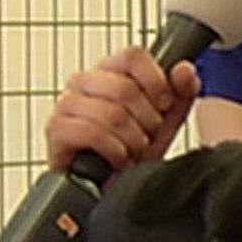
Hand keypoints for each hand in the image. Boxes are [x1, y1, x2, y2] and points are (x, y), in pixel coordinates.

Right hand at [44, 48, 200, 171]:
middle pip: (125, 88)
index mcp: (111, 70)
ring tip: (134, 149)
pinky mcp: (56, 129)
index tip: (164, 103)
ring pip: (111, 113)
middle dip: (147, 120)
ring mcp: (67, 103)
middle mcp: (85, 81)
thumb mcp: (167, 119)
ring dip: (132, 139)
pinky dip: (114, 150)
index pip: (133, 55)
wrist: (112, 185)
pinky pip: (92, 133)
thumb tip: (185, 70)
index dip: (156, 80)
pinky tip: (118, 157)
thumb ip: (182, 91)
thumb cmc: (134, 147)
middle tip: (148, 135)